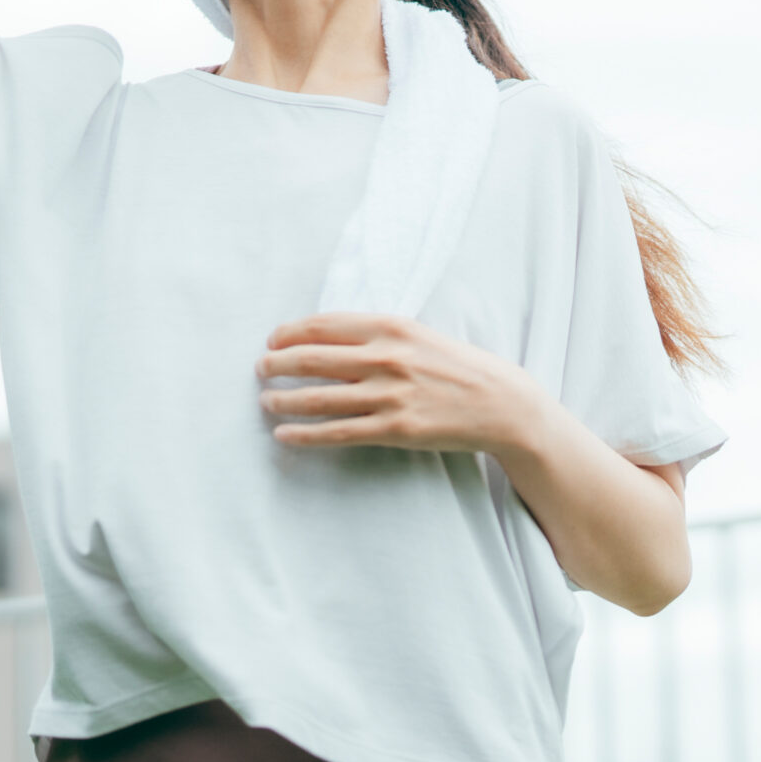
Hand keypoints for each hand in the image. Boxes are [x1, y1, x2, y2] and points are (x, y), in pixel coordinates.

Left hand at [256, 313, 545, 453]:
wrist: (500, 403)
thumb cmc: (458, 366)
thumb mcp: (419, 336)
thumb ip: (377, 335)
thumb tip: (327, 340)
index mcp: (391, 327)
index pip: (324, 325)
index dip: (290, 333)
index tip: (272, 341)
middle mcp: (386, 357)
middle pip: (312, 359)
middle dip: (277, 364)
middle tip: (260, 370)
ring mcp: (389, 395)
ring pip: (318, 398)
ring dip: (283, 400)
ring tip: (266, 403)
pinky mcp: (394, 428)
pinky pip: (337, 432)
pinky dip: (304, 434)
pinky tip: (284, 435)